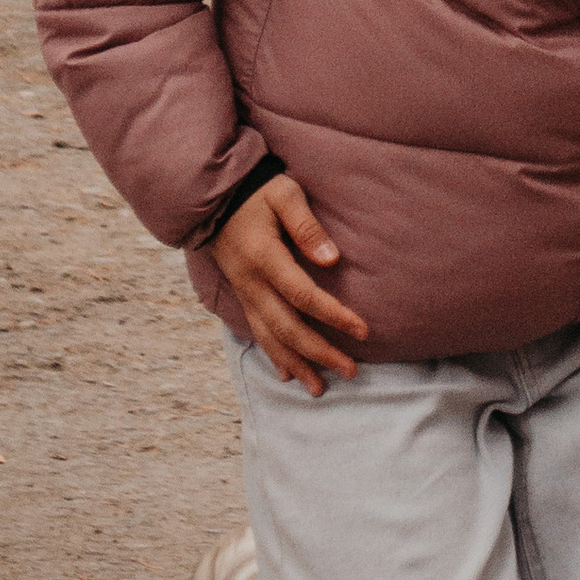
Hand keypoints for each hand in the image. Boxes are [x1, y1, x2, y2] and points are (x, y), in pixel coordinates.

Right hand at [209, 173, 368, 395]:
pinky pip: (258, 333)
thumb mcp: (284, 194)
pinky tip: (288, 375)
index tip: (363, 330)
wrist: (216, 198)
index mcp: (265, 258)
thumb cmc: (258, 191)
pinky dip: (273, 356)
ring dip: (297, 365)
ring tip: (320, 388)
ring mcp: (245, 293)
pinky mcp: (243, 296)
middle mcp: (252, 283)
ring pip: (270, 338)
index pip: (303, 295)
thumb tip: (331, 259)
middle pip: (287, 327)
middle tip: (351, 371)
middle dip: (320, 352)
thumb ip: (306, 225)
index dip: (333, 314)